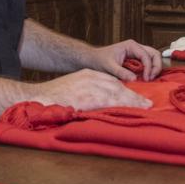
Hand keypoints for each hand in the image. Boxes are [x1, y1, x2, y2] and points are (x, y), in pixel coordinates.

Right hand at [31, 70, 151, 110]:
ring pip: (118, 93)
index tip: (135, 97)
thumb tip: (96, 102)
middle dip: (133, 95)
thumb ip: (85, 92)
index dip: (125, 90)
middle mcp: (91, 78)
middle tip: (146, 103)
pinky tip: (133, 109)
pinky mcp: (89, 97)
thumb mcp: (72, 88)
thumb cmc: (52, 97)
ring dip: (133, 101)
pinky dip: (124, 105)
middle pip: (118, 86)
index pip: (111, 81)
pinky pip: (111, 101)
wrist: (38, 97)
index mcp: (87, 74)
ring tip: (145, 107)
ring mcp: (90, 87)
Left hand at [89, 40, 162, 81]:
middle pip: (154, 54)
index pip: (146, 55)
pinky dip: (149, 69)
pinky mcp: (136, 59)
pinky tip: (145, 78)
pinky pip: (147, 63)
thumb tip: (134, 79)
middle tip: (151, 78)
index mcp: (131, 45)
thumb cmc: (99, 60)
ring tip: (148, 79)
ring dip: (154, 68)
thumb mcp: (109, 67)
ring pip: (153, 57)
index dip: (148, 67)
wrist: (92, 59)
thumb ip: (121, 72)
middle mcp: (136, 47)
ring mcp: (137, 52)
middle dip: (156, 66)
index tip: (146, 79)